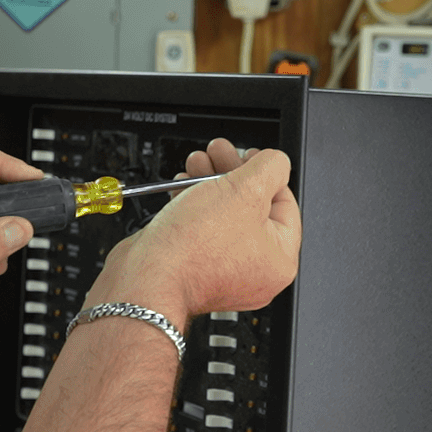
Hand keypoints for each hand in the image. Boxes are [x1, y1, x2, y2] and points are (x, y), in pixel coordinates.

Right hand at [86, 139, 300, 321]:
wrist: (147, 279)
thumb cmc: (195, 249)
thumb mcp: (246, 191)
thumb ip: (271, 168)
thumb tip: (276, 162)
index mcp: (279, 260)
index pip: (284, 204)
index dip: (266, 172)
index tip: (249, 156)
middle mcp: (255, 271)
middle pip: (252, 207)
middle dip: (231, 172)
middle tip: (220, 152)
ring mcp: (224, 272)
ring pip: (223, 216)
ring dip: (209, 182)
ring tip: (197, 163)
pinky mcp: (195, 268)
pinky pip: (202, 230)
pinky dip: (194, 204)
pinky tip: (183, 185)